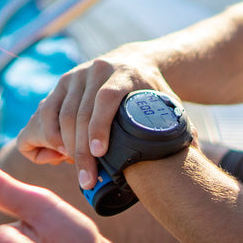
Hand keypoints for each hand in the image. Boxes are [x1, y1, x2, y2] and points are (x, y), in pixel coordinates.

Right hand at [17, 48, 173, 192]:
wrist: (134, 62)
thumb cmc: (151, 91)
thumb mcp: (166, 103)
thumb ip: (181, 126)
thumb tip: (197, 153)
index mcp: (124, 73)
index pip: (107, 98)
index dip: (101, 126)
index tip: (101, 154)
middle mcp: (96, 70)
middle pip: (81, 112)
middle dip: (82, 151)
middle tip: (88, 180)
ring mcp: (76, 75)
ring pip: (62, 114)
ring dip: (65, 147)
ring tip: (79, 171)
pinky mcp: (62, 83)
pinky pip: (46, 111)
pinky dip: (49, 135)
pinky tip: (59, 154)